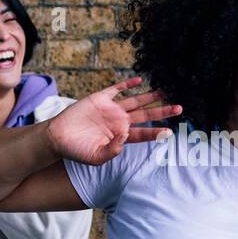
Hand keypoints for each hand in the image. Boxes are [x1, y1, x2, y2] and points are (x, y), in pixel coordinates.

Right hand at [46, 75, 180, 164]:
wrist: (58, 138)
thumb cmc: (77, 151)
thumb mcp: (96, 158)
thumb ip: (112, 151)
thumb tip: (125, 138)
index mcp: (121, 137)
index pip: (143, 134)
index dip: (156, 132)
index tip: (170, 131)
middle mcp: (119, 122)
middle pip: (146, 115)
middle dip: (162, 112)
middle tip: (179, 108)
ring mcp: (111, 109)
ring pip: (135, 101)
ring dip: (150, 96)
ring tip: (164, 91)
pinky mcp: (100, 98)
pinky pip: (116, 89)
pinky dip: (127, 84)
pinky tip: (139, 80)